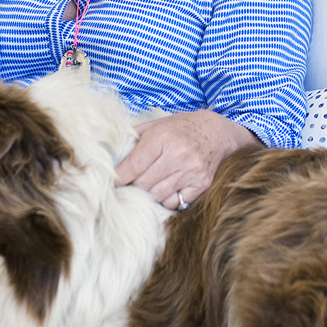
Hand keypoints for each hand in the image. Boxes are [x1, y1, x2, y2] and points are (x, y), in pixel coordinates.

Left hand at [114, 109, 256, 209]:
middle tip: (127, 187)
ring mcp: (191, 172)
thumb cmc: (180, 128)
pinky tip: (165, 189)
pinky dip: (166, 200)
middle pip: (143, 185)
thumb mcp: (156, 125)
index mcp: (162, 138)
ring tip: (146, 188)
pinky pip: (174, 202)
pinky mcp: (201, 184)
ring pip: (157, 196)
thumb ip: (133, 138)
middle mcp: (177, 155)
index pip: (132, 166)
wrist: (216, 132)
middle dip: (132, 187)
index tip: (110, 184)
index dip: (118, 178)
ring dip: (148, 195)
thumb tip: (110, 156)